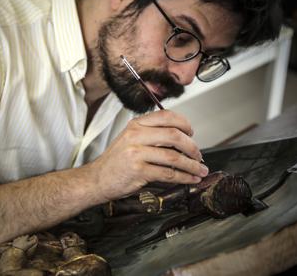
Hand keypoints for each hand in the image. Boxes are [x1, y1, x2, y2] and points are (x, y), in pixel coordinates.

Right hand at [87, 110, 207, 201]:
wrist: (97, 179)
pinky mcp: (138, 171)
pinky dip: (183, 177)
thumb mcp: (130, 140)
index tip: (192, 133)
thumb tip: (181, 139)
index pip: (166, 116)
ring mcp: (136, 153)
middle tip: (198, 155)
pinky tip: (189, 179)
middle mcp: (136, 135)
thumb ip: (151, 135)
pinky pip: (168, 173)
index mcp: (136, 124)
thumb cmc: (115, 162)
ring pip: (174, 156)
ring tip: (199, 170)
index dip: (184, 124)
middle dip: (192, 147)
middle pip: (174, 135)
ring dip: (191, 165)